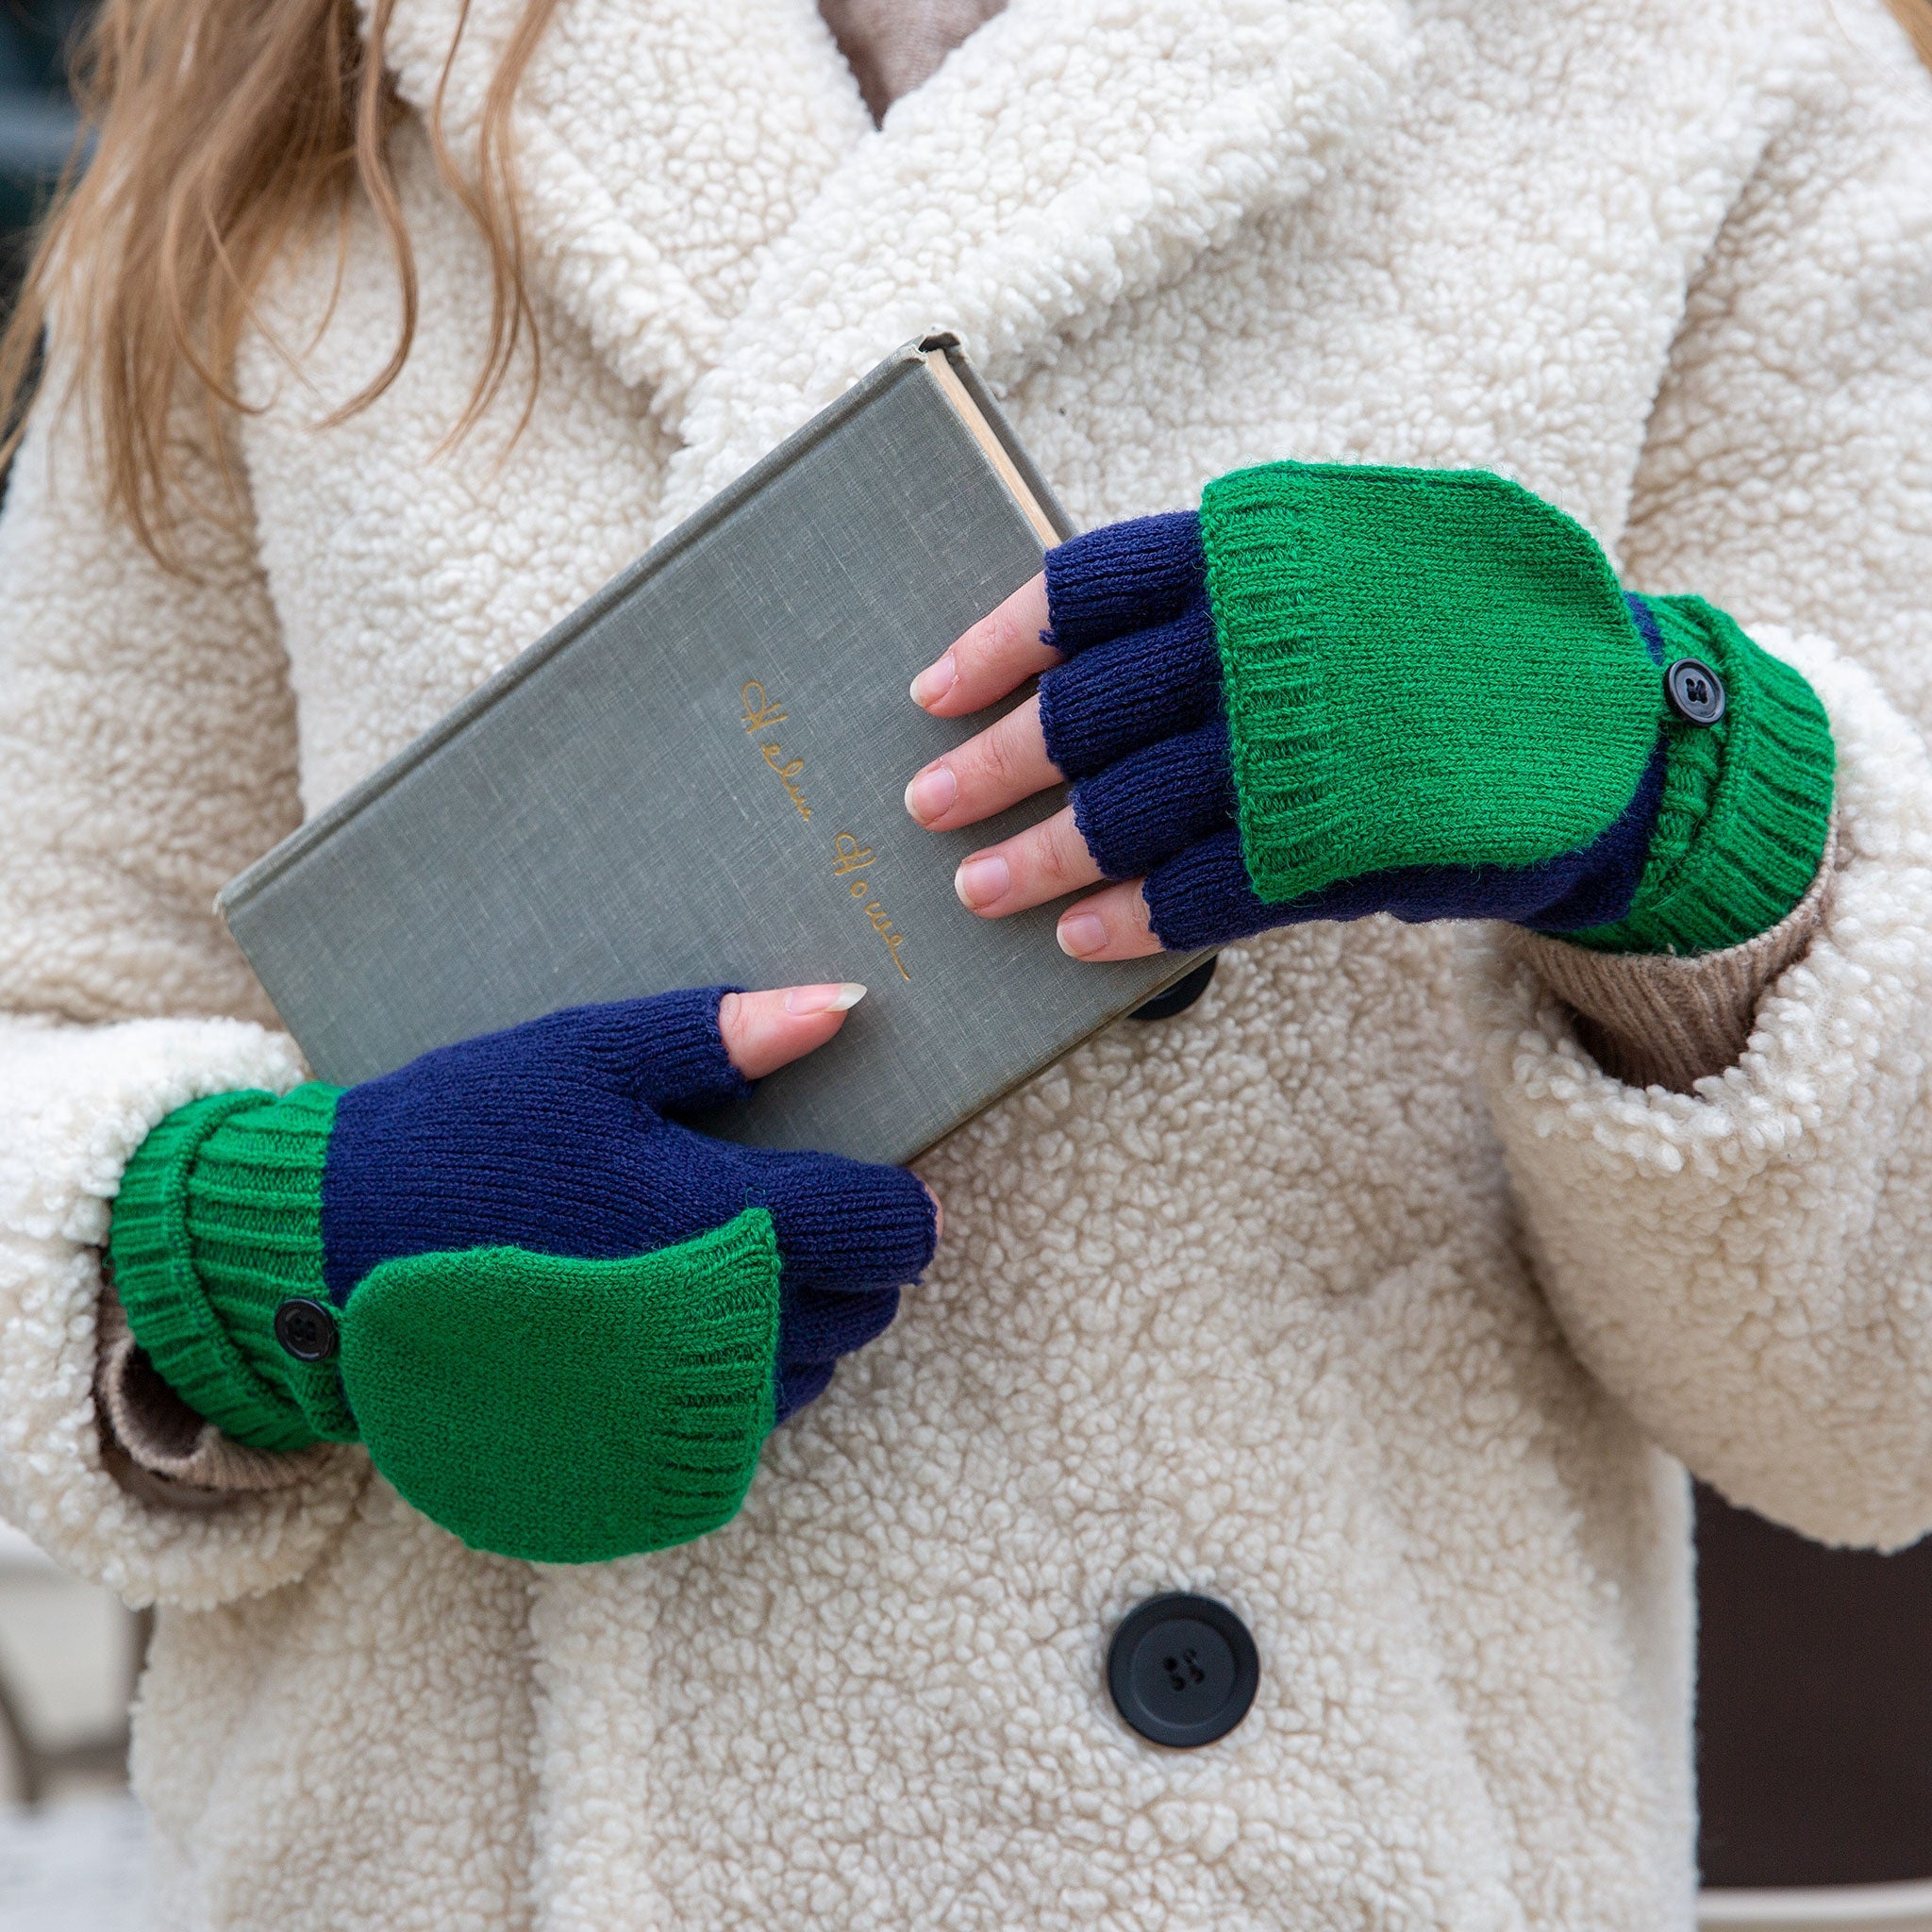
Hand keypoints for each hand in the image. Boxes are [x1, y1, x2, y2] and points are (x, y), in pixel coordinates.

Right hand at [109, 985, 940, 1563]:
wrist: (323, 1262)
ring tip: (740, 1258)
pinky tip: (688, 1324)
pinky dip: (744, 1378)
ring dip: (805, 1317)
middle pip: (864, 1306)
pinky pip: (739, 1431)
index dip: (903, 1199)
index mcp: (717, 1223)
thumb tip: (846, 1003)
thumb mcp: (584, 1058)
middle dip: (856, 1255)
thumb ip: (721, 1035)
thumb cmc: (458, 1144)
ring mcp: (671, 1410)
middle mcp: (713, 1332)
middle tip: (801, 1203)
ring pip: (811, 1371)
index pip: (885, 1227)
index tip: (882, 1173)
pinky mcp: (627, 1458)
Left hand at [905, 469, 1709, 958]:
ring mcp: (1308, 747)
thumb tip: (1082, 656)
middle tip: (927, 804)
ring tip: (978, 890)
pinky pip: (1205, 889)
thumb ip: (1236, 588)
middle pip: (1087, 709)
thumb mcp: (1353, 557)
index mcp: (1264, 549)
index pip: (1085, 587)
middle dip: (993, 765)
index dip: (996, 646)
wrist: (1627, 723)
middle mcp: (1273, 639)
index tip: (931, 691)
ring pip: (1130, 808)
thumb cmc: (1459, 633)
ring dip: (1040, 856)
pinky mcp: (1344, 845)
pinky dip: (1133, 918)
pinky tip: (1080, 939)